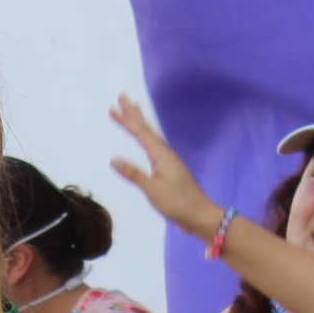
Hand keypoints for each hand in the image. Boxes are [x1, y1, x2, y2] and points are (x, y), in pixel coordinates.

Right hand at [108, 96, 224, 242]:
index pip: (140, 133)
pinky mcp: (169, 169)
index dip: (126, 120)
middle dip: (133, 113)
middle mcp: (165, 153)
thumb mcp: (153, 190)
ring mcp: (168, 161)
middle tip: (122, 96)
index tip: (113, 107)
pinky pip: (154, 146)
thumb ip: (134, 174)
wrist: (200, 215)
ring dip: (140, 122)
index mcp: (161, 155)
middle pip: (146, 129)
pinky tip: (146, 140)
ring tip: (133, 110)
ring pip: (151, 136)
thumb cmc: (178, 203)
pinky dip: (146, 136)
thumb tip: (114, 159)